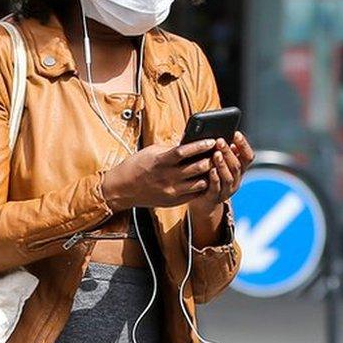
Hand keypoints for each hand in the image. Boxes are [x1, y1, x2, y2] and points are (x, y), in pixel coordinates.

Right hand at [100, 140, 216, 210]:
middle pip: (196, 168)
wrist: (122, 189)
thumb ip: (171, 149)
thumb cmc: (137, 166)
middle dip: (210, 159)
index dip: (200, 146)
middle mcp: (167, 177)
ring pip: (199, 183)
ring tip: (215, 165)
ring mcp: (171, 191)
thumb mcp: (152, 152)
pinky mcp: (173, 201)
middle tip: (219, 152)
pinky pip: (194, 194)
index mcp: (161, 161)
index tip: (212, 140)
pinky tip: (207, 178)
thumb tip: (190, 142)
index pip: (184, 151)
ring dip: (208, 174)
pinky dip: (202, 186)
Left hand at [188, 131, 255, 213]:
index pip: (247, 157)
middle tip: (220, 141)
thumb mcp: (216, 162)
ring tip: (216, 154)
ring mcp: (226, 190)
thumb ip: (220, 151)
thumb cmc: (207, 175)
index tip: (236, 133)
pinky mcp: (214, 198)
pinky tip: (211, 170)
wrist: (201, 201)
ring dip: (223, 164)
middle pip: (236, 166)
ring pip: (228, 177)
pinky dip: (215, 178)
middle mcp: (236, 180)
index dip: (243, 146)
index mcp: (239, 170)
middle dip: (229, 152)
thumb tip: (217, 133)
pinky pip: (216, 188)